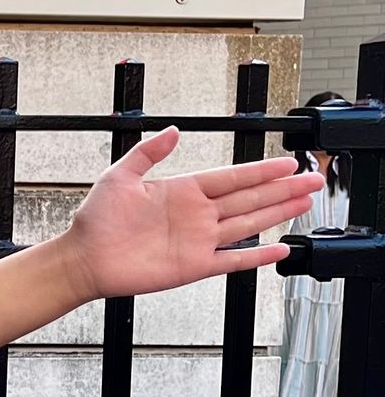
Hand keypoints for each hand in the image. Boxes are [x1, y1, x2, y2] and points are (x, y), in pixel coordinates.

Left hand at [62, 127, 323, 300]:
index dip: (261, 170)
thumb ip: (147, 153)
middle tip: (312, 180)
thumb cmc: (97, 219)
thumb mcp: (119, 176)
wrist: (84, 258)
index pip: (232, 177)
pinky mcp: (193, 265)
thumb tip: (171, 130)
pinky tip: (279, 250)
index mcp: (183, 190)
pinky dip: (256, 257)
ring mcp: (198, 240)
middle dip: (282, 189)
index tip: (288, 162)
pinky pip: (232, 260)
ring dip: (277, 214)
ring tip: (305, 203)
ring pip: (248, 225)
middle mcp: (196, 214)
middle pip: (249, 199)